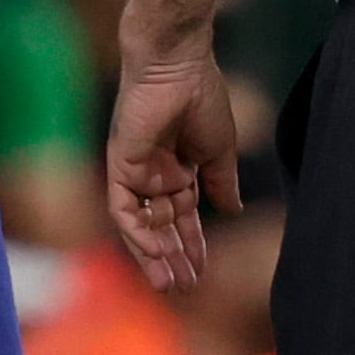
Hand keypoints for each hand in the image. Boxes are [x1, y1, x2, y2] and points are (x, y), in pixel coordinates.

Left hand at [104, 37, 240, 291]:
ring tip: (169, 283)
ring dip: (154, 254)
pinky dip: (137, 232)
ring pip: (141, 224)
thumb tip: (234, 211)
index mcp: (179, 169)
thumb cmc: (202, 97)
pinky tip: (154, 253)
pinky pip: (125, 208)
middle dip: (173, 258)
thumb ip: (222, 183)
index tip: (202, 273)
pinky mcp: (120, 166)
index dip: (193, 245)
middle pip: (162, 227)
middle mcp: (155, 174)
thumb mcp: (219, 150)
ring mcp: (136, 171)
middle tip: (184, 288)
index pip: (183, 217)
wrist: (179, 66)